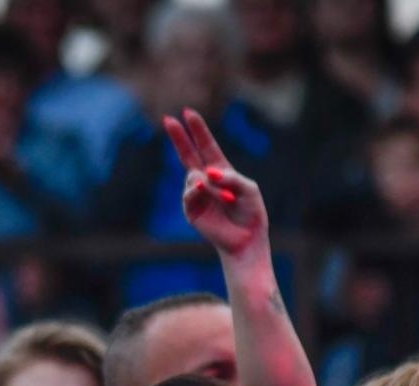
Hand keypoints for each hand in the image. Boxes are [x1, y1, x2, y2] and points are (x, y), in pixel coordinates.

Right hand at [164, 108, 269, 262]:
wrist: (246, 240)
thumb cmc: (250, 214)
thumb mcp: (248, 189)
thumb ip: (231, 176)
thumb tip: (206, 173)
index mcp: (220, 171)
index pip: (206, 146)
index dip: (198, 130)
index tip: (188, 113)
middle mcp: (206, 180)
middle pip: (188, 154)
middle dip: (179, 137)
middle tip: (168, 119)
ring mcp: (197, 194)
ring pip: (194, 176)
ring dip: (210, 185)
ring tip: (227, 199)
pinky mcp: (191, 209)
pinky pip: (190, 192)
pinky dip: (200, 191)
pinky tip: (206, 192)